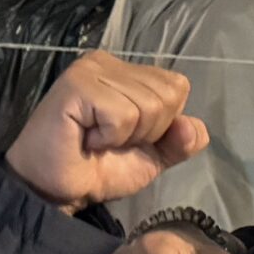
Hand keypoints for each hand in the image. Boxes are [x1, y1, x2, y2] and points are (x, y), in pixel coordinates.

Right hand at [7, 52, 208, 213]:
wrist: (58, 191)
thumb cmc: (98, 168)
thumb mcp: (152, 156)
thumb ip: (180, 142)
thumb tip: (196, 127)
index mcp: (128, 72)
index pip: (177, 87)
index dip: (162, 124)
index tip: (128, 137)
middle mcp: (109, 62)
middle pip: (168, 95)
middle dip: (146, 131)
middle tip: (110, 140)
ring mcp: (91, 69)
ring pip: (149, 106)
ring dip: (126, 136)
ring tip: (97, 139)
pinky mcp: (77, 84)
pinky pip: (123, 114)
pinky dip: (110, 137)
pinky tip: (86, 137)